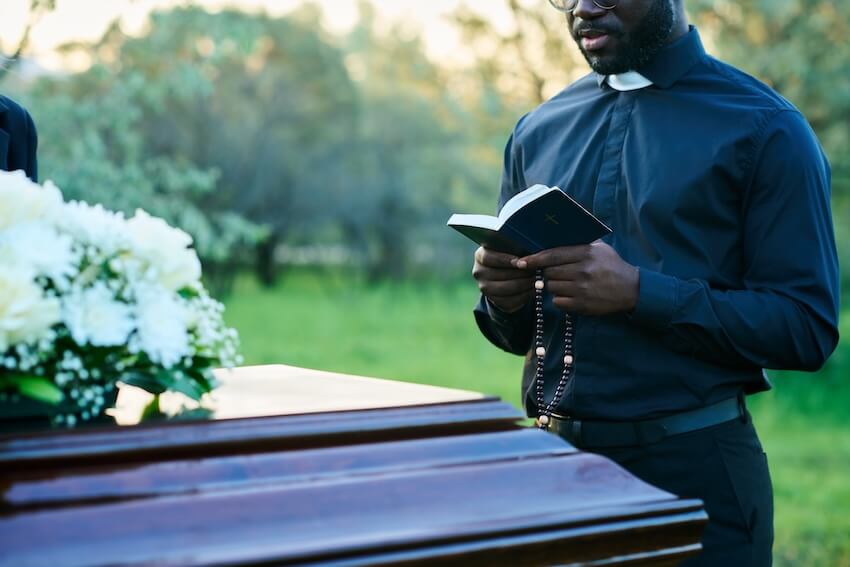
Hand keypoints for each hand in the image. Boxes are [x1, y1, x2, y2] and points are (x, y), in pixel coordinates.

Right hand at [472, 246, 533, 312]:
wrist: (507, 275)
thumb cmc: (512, 256)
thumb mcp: (511, 249)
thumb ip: (516, 249)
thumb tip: (529, 255)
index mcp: (480, 256)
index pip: (489, 258)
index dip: (506, 260)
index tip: (523, 263)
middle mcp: (479, 272)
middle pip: (499, 274)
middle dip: (520, 274)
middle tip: (536, 271)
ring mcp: (485, 288)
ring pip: (505, 289)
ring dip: (524, 285)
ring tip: (538, 280)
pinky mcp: (494, 301)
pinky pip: (510, 301)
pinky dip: (524, 296)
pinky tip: (533, 290)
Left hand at [515, 241, 638, 315]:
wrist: (631, 289)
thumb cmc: (612, 266)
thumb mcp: (599, 248)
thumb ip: (578, 244)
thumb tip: (552, 239)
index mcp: (586, 253)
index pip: (552, 255)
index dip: (534, 259)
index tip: (522, 262)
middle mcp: (582, 271)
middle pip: (549, 272)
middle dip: (548, 273)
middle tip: (556, 273)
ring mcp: (582, 289)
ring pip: (552, 287)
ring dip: (554, 286)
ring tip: (567, 283)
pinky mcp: (582, 305)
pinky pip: (558, 302)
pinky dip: (560, 299)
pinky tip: (570, 294)